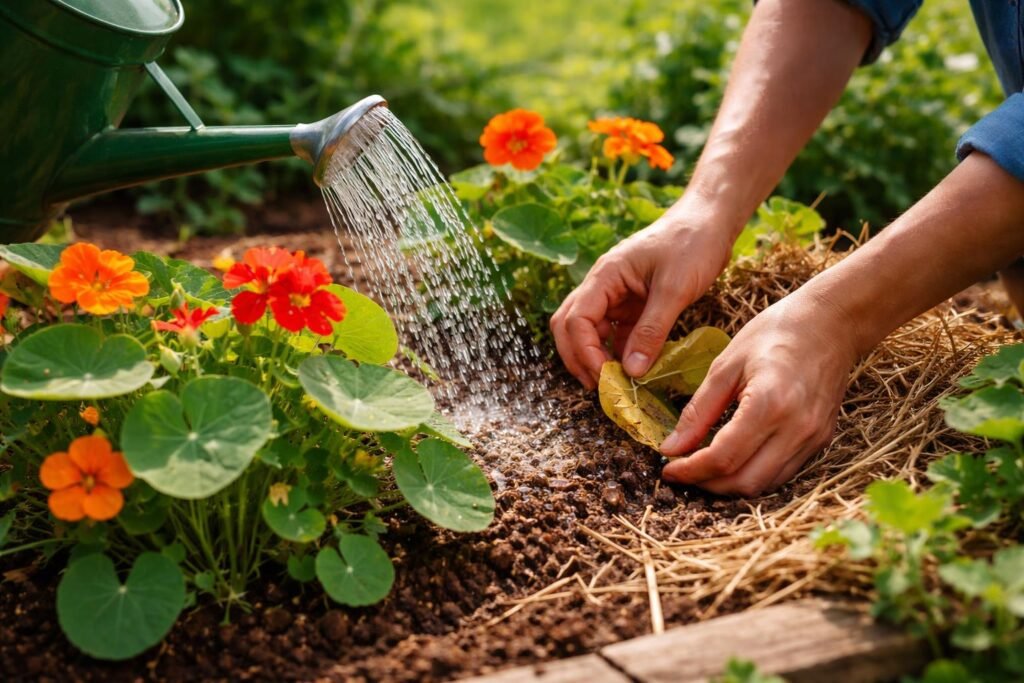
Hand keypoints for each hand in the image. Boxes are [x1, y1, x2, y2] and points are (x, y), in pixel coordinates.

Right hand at [550, 207, 735, 388]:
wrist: (710, 219)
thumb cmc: (692, 243)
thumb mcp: (674, 289)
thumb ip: (652, 331)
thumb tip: (632, 372)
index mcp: (605, 276)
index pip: (575, 320)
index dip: (585, 353)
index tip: (607, 378)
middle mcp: (603, 286)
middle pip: (570, 327)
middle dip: (579, 359)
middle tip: (602, 387)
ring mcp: (616, 295)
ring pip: (589, 331)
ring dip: (596, 357)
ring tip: (616, 384)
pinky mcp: (633, 303)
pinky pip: (615, 332)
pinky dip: (619, 352)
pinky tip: (634, 370)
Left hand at [661, 291, 856, 495]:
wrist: (831, 322)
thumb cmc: (776, 333)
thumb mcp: (726, 365)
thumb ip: (699, 410)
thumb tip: (672, 447)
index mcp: (769, 404)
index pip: (723, 458)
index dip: (690, 471)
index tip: (668, 469)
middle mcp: (796, 429)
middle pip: (744, 482)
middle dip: (707, 484)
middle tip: (681, 471)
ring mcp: (813, 438)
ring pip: (764, 485)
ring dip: (729, 485)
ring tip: (702, 469)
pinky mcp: (821, 441)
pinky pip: (782, 474)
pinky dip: (753, 475)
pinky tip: (733, 460)